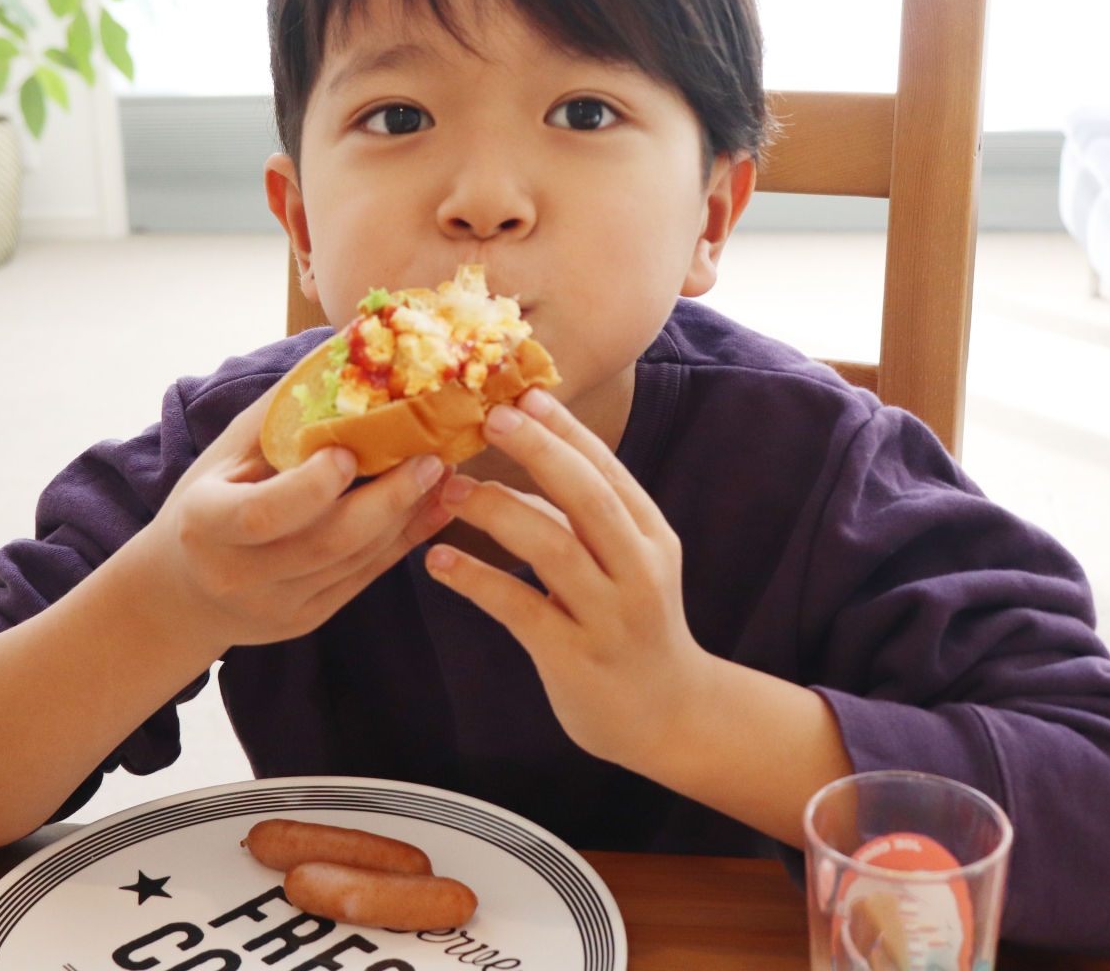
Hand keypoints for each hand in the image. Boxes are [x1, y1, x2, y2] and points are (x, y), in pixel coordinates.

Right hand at [129, 382, 452, 651]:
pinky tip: (434, 509)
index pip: (264, 514)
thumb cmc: (207, 502)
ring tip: (442, 473)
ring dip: (407, 516)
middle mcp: (239, 574)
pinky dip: (404, 541)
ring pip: (356, 561)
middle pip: (326, 542)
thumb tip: (342, 350)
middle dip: (388, 499)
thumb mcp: (225, 454)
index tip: (349, 451)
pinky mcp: (308, 618)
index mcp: (207, 524)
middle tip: (430, 458)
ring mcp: (277, 604)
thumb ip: (281, 412)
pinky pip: (365, 578)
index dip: (313, 486)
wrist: (184, 592)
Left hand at [425, 388, 850, 843]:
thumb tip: (525, 457)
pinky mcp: (575, 657)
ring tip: (450, 490)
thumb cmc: (635, 627)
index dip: (566, 431)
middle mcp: (638, 570)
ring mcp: (609, 615)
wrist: (670, 716)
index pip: (608, 470)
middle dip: (539, 451)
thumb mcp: (630, 564)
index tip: (524, 394)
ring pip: (554, 548)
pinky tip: (439, 562)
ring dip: (498, 512)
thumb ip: (586, 518)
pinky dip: (477, 580)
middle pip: (588, 498)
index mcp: (651, 537)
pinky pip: (521, 608)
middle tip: (490, 418)